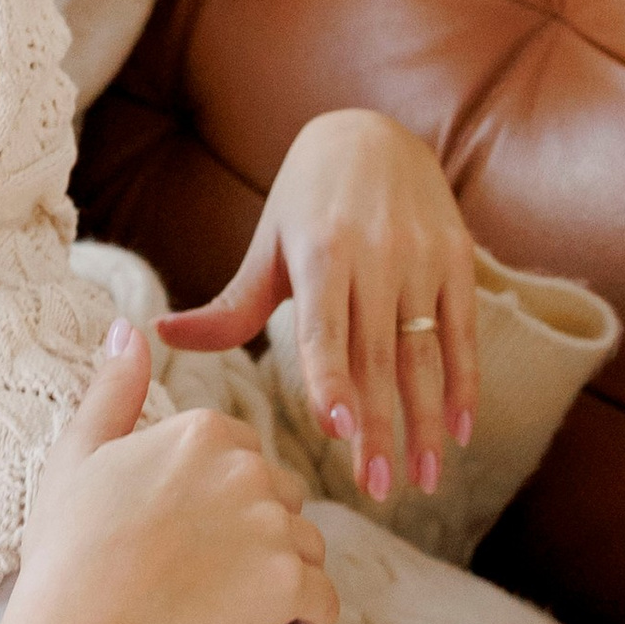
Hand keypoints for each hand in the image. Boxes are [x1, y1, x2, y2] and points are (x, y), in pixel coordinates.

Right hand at [14, 320, 337, 623]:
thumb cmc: (72, 548)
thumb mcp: (78, 453)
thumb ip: (113, 388)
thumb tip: (129, 328)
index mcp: (203, 430)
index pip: (243, 454)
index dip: (216, 495)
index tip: (180, 529)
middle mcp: (248, 467)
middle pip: (282, 497)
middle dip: (257, 530)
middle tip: (203, 569)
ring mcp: (273, 526)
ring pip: (307, 546)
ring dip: (282, 571)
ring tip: (228, 601)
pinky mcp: (289, 584)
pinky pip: (324, 600)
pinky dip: (306, 614)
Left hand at [159, 108, 478, 502]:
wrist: (374, 132)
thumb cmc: (305, 203)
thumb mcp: (268, 247)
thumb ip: (229, 307)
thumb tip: (160, 336)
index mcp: (321, 253)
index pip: (324, 327)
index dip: (331, 376)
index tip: (335, 429)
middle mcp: (376, 254)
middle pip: (376, 356)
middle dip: (379, 428)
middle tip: (378, 491)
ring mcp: (421, 258)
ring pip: (424, 353)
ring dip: (426, 422)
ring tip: (424, 480)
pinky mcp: (457, 259)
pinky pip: (463, 332)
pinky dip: (464, 385)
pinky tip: (459, 433)